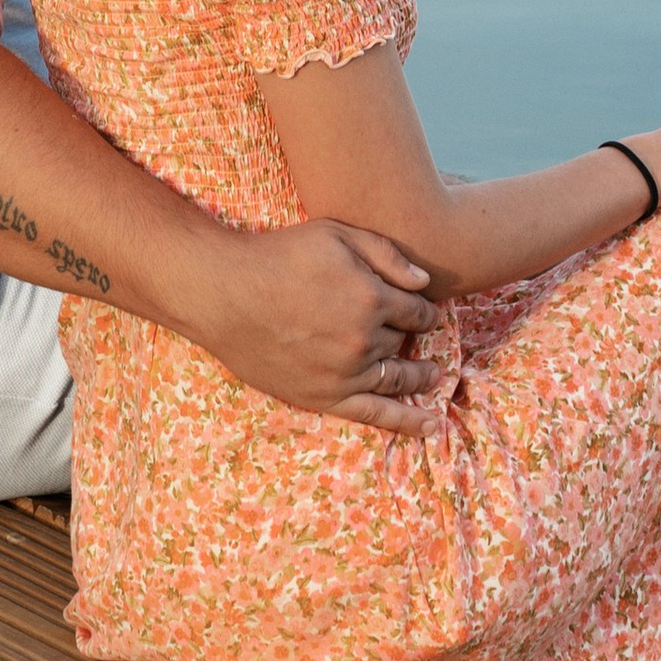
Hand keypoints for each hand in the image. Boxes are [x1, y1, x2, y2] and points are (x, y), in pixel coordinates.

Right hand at [185, 218, 453, 431]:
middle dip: (412, 335)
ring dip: (419, 377)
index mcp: (370, 298)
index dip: (424, 308)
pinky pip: (376, 414)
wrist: (226, 294)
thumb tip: (425, 282)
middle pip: (402, 341)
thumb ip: (386, 253)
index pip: (417, 310)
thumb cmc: (279, 256)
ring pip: (395, 376)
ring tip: (434, 377)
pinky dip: (407, 422)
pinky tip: (431, 426)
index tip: (424, 308)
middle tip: (419, 334)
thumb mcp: (335, 234)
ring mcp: (345, 373)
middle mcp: (363, 340)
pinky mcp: (324, 397)